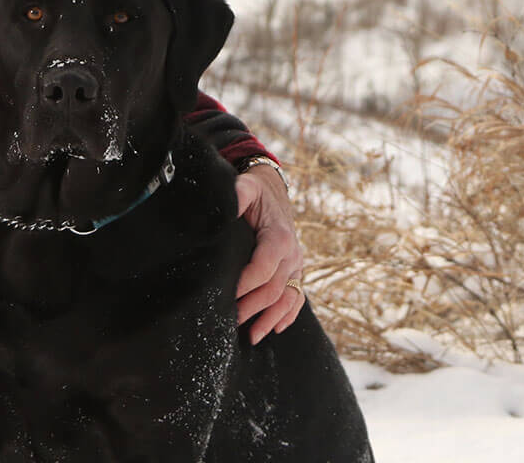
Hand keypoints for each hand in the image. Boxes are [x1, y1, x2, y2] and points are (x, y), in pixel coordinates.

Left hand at [234, 162, 305, 343]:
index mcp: (278, 237)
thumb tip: (227, 203)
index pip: (262, 268)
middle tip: (230, 322)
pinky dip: (289, 315)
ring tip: (253, 337)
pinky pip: (297, 297)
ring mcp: (296, 265)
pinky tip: (276, 328)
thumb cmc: (255, 191)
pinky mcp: (295, 271)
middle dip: (252, 308)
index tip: (226, 297)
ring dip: (270, 319)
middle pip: (273, 289)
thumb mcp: (246, 188)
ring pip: (287, 299)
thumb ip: (238, 195)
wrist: (273, 191)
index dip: (244, 285)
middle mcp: (292, 254)